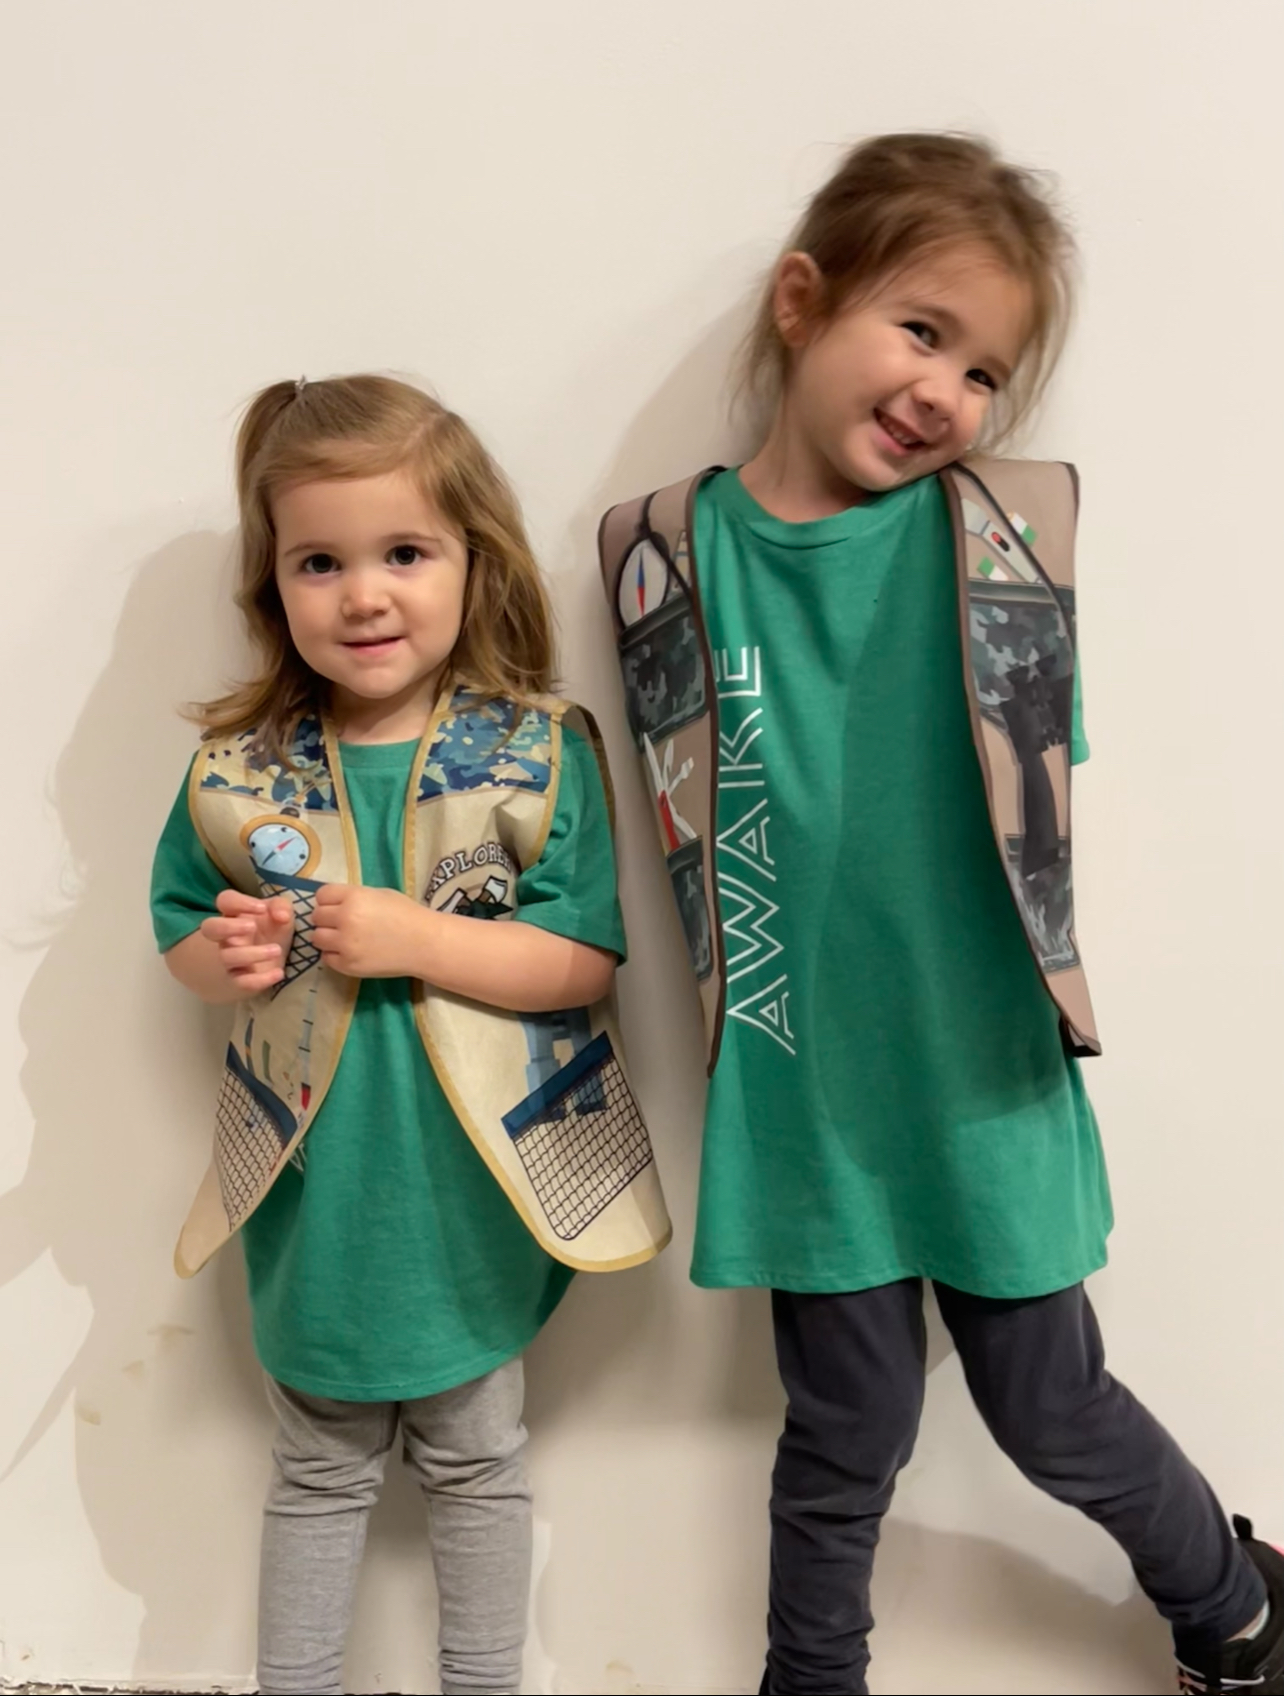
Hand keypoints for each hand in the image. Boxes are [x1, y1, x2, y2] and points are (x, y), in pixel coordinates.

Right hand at [199, 889, 295, 996]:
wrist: (269, 965)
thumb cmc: (271, 932)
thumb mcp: (280, 914)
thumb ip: (281, 906)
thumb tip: (281, 916)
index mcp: (235, 915)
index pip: (225, 900)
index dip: (239, 902)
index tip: (262, 909)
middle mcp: (227, 936)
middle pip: (210, 928)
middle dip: (227, 926)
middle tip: (252, 927)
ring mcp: (229, 959)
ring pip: (227, 957)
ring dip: (252, 954)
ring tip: (277, 950)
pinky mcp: (238, 980)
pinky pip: (240, 982)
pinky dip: (259, 980)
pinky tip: (278, 974)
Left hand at [312, 884, 426, 978]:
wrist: (425, 944)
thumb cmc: (406, 914)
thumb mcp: (379, 895)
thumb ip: (353, 897)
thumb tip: (332, 905)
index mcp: (354, 897)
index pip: (321, 895)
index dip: (329, 900)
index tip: (338, 906)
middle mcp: (346, 919)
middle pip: (316, 916)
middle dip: (327, 919)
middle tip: (342, 923)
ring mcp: (345, 944)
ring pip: (316, 938)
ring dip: (327, 937)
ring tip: (344, 939)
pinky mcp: (348, 965)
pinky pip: (327, 958)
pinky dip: (335, 955)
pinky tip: (351, 952)